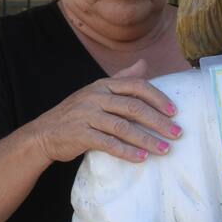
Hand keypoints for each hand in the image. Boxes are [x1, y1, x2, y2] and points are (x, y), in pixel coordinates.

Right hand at [26, 59, 179, 163]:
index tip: (175, 112)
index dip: (158, 98)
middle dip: (158, 121)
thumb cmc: (76, 113)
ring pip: (123, 127)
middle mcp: (95, 97)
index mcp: (103, 85)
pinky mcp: (80, 135)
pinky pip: (108, 144)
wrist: (44, 133)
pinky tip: (141, 158)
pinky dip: (127, 151)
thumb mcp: (96, 91)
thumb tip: (144, 63)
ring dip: (147, 139)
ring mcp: (87, 115)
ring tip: (164, 150)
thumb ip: (121, 78)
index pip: (136, 86)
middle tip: (177, 134)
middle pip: (133, 107)